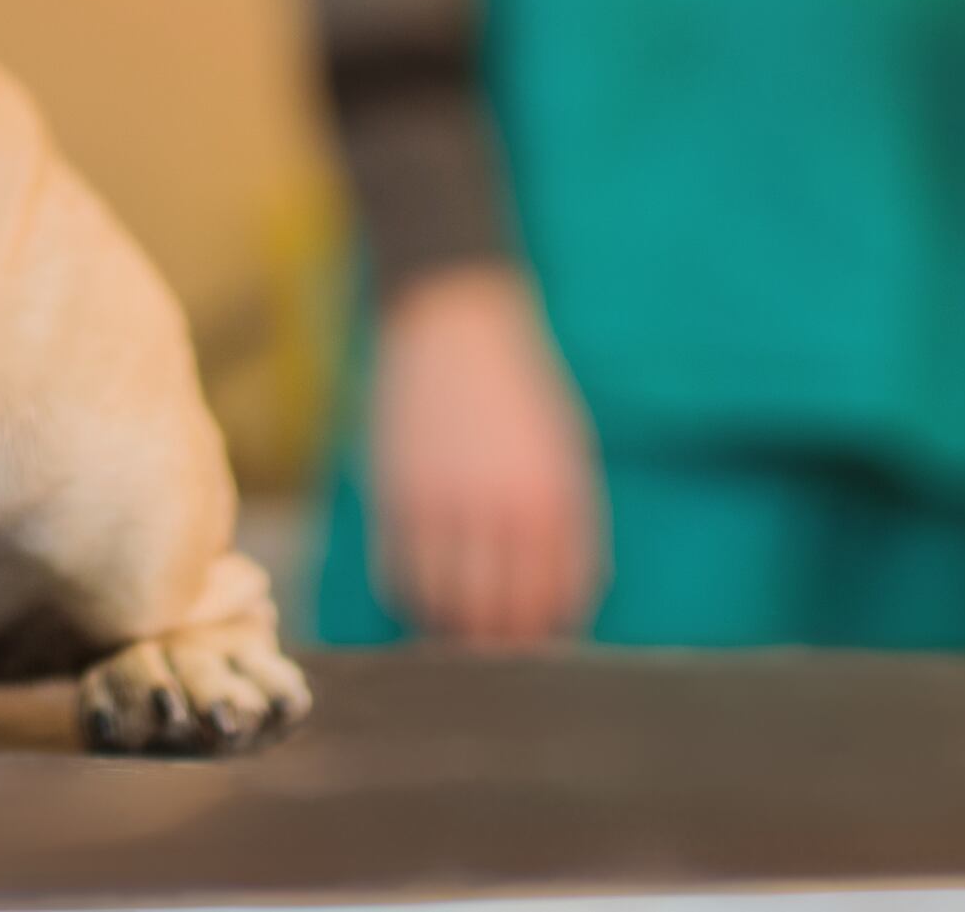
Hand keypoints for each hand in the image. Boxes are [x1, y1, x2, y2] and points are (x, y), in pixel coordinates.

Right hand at [372, 262, 604, 647]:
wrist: (452, 320)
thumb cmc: (519, 391)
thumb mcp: (565, 455)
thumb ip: (569, 528)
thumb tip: (566, 605)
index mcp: (555, 501)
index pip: (557, 604)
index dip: (549, 634)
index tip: (539, 639)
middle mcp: (502, 511)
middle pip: (501, 620)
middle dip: (502, 643)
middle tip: (496, 644)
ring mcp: (445, 506)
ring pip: (447, 610)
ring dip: (454, 627)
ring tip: (459, 622)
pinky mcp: (395, 497)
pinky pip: (401, 578)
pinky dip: (414, 598)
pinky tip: (425, 589)